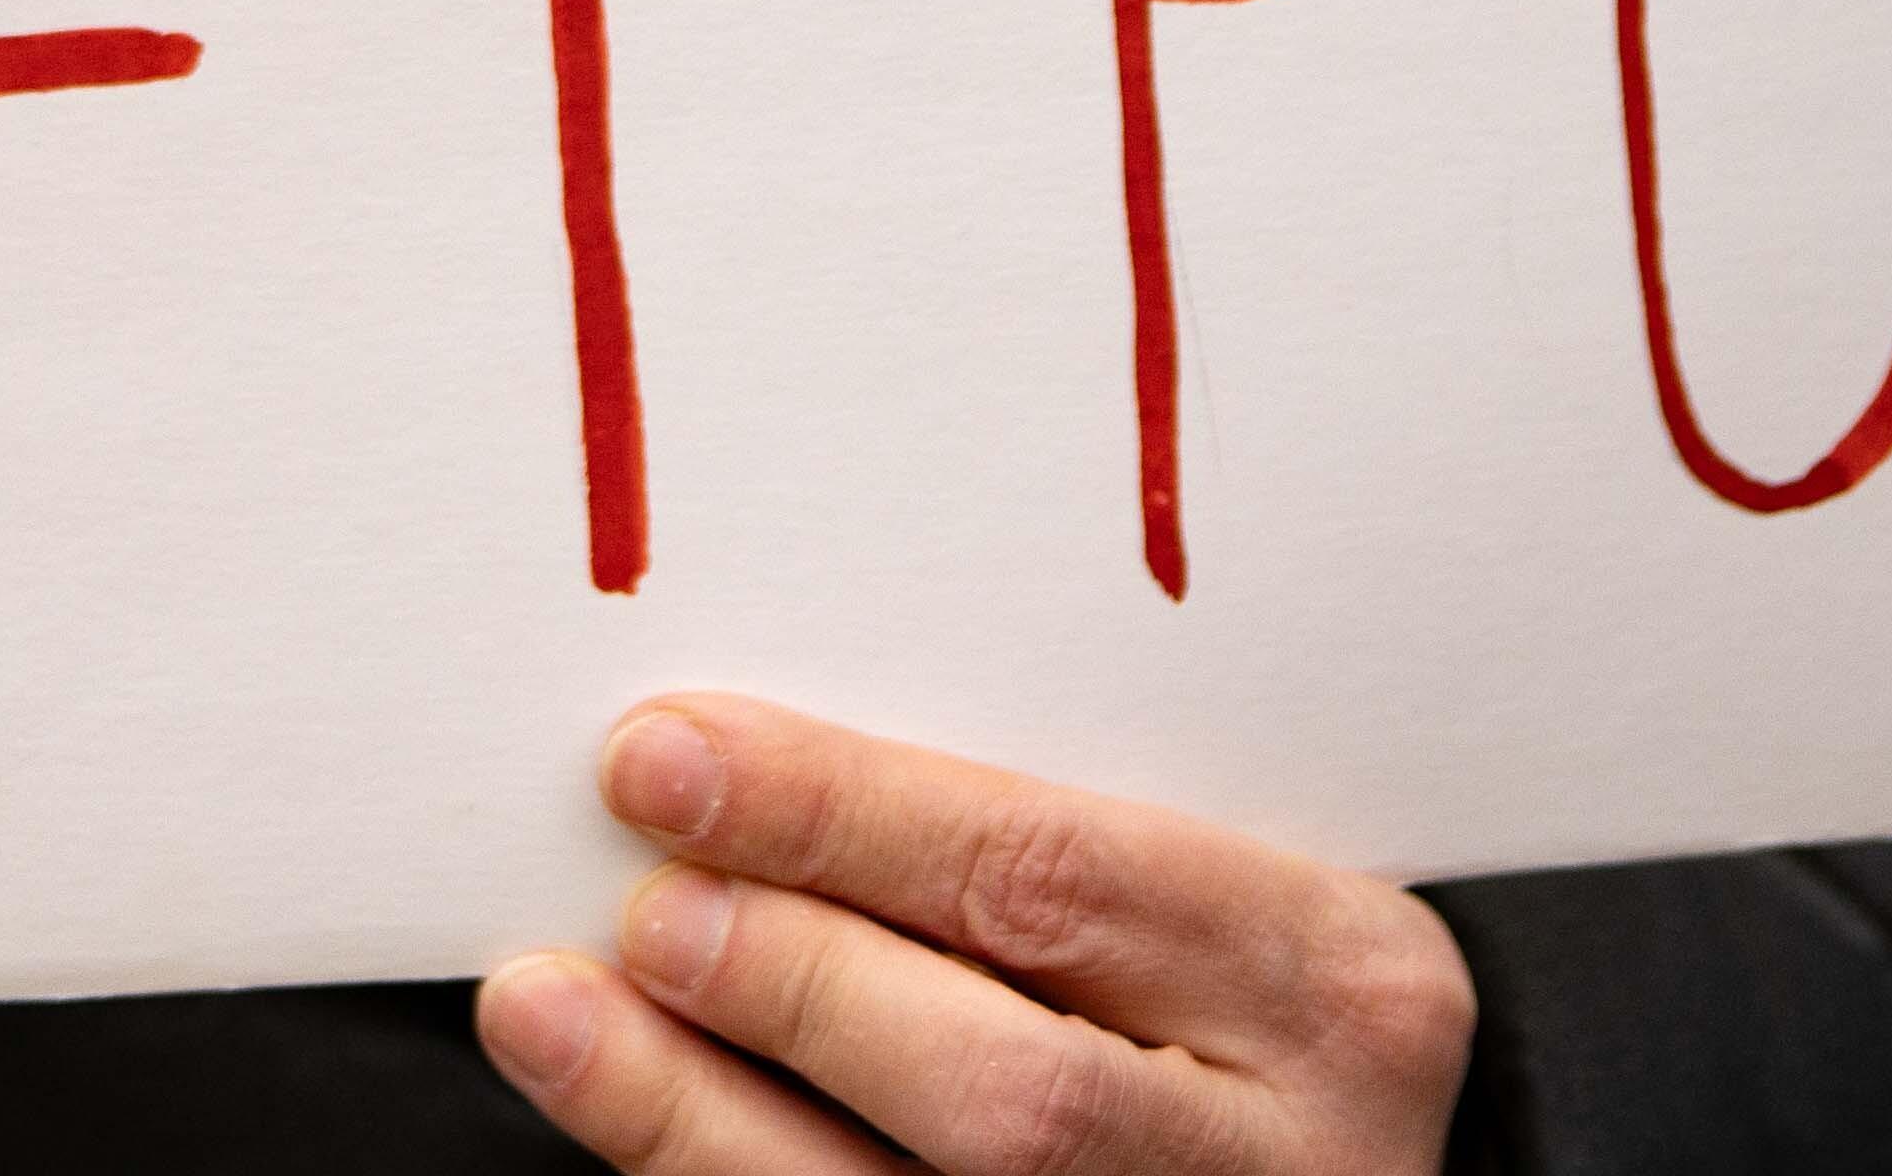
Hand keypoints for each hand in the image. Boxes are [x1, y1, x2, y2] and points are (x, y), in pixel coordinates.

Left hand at [477, 696, 1472, 1175]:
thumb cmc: (1253, 1012)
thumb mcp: (1223, 903)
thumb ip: (1039, 848)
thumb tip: (739, 760)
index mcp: (1339, 987)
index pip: (1058, 882)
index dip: (842, 818)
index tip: (672, 757)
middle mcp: (1284, 1163)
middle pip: (1001, 1089)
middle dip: (789, 986)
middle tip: (641, 902)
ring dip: (694, 1122)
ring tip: (553, 1013)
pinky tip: (629, 1118)